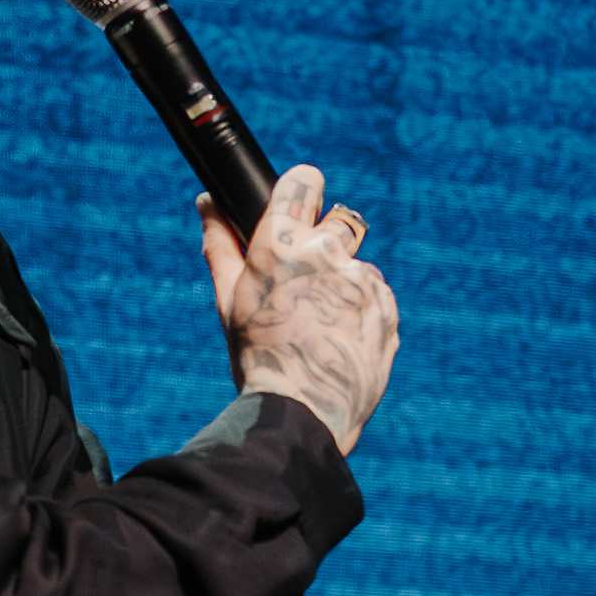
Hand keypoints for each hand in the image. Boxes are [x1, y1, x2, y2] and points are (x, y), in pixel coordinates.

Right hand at [207, 162, 395, 448]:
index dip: (303, 188)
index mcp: (282, 244)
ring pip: (355, 266)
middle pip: (335, 224)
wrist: (304, 413)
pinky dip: (361, 310)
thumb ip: (221, 244)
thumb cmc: (258, 357)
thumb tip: (208, 201)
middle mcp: (327, 254)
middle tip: (306, 286)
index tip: (303, 198)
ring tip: (321, 326)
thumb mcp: (229, 301)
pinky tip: (340, 339)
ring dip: (342, 285)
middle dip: (323, 246)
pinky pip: (375, 295)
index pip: (303, 182)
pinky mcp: (388, 307)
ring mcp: (362, 280)